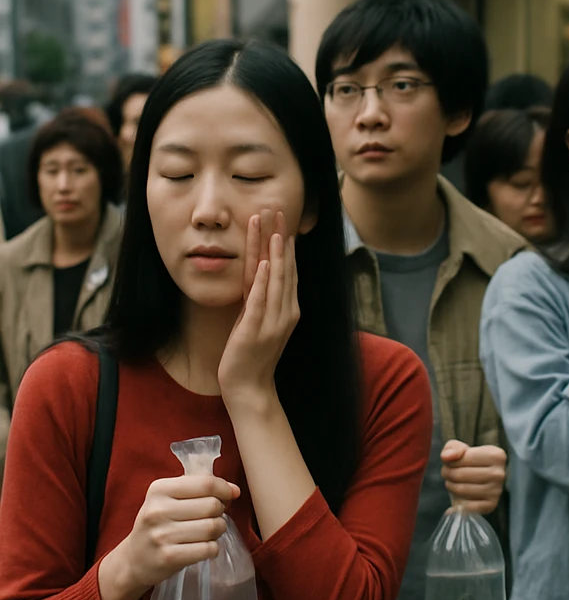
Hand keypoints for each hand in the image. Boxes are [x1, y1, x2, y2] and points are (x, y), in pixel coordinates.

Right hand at [114, 474, 239, 591]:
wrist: (133, 560)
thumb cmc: (159, 524)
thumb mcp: (170, 498)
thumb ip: (201, 488)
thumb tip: (235, 491)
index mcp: (159, 489)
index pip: (205, 483)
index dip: (224, 489)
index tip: (228, 496)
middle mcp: (157, 510)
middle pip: (212, 505)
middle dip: (220, 512)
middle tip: (211, 518)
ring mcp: (161, 535)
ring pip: (213, 527)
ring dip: (218, 530)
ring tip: (208, 533)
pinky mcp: (168, 557)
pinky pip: (208, 549)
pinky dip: (212, 548)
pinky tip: (202, 547)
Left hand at [218, 210, 299, 410]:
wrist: (250, 388)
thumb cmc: (251, 357)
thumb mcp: (258, 322)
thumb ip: (260, 300)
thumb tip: (257, 278)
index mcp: (286, 308)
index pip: (286, 269)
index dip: (284, 244)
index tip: (280, 220)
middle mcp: (285, 311)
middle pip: (284, 267)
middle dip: (280, 238)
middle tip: (278, 211)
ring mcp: (273, 320)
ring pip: (275, 278)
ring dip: (273, 251)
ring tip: (271, 227)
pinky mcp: (257, 329)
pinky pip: (261, 299)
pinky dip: (263, 279)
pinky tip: (262, 262)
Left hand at [441, 441, 505, 514]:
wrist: (477, 481)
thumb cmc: (468, 462)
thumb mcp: (460, 449)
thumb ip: (452, 448)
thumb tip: (447, 457)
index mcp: (496, 455)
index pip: (463, 458)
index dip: (450, 461)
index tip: (450, 463)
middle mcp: (499, 473)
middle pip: (460, 474)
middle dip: (448, 474)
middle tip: (447, 474)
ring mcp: (496, 491)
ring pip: (462, 489)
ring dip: (451, 486)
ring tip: (452, 483)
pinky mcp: (490, 505)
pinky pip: (466, 506)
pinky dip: (458, 502)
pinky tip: (460, 496)